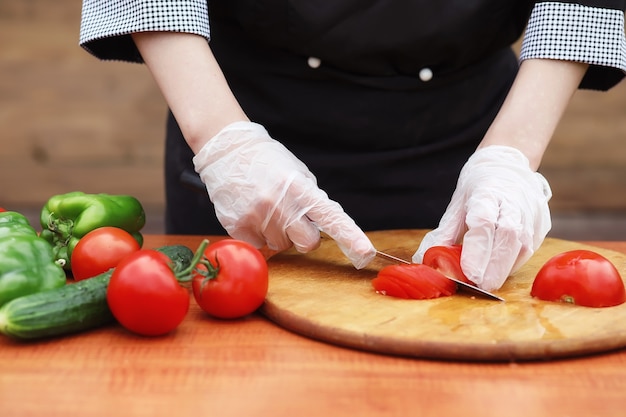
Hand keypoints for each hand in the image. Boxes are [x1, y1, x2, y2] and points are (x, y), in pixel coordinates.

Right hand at [193, 121, 375, 267]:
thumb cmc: (267, 162)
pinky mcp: (238, 226)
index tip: (365, 253)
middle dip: (304, 237)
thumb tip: (320, 227)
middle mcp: (279, 203)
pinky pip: (259, 245)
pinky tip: (251, 212)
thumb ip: (311, 199)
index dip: (350, 236)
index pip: (330, 216)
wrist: (226, 151)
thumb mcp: (296, 172)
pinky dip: (257, 234)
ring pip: (282, 246)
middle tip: (292, 218)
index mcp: (299, 187)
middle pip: (308, 243)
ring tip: (265, 208)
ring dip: (278, 233)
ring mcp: (257, 216)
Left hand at [412, 146, 551, 290]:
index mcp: (488, 192)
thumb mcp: (456, 204)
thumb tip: (423, 258)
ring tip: (488, 283)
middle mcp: (513, 201)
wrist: (508, 163)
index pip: (483, 222)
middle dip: (494, 265)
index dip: (477, 249)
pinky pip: (529, 247)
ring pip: (523, 244)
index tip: (469, 272)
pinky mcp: (541, 223)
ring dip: (505, 267)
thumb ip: (444, 233)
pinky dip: (514, 262)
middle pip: (508, 236)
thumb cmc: (478, 185)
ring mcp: (531, 212)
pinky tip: (500, 271)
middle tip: (480, 285)